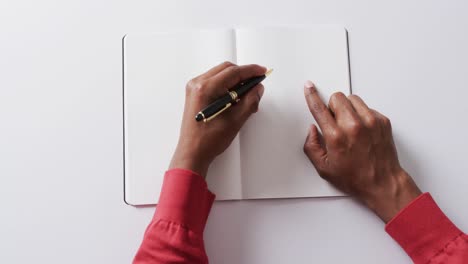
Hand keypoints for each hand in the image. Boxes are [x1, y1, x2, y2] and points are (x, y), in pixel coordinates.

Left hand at [169, 62, 266, 177]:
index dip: (251, 71)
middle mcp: (197, 85)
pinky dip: (226, 86)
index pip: (234, 72)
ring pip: (220, 74)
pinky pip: (214, 81)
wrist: (193, 152)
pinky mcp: (195, 94)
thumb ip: (250, 101)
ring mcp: (194, 88)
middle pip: (226, 69)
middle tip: (256, 85)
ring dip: (235, 81)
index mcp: (206, 89)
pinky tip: (234, 99)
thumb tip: (257, 88)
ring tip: (246, 97)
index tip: (261, 71)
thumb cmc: (208, 140)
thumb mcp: (236, 120)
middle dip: (244, 75)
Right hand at [302, 81, 420, 222]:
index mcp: (336, 137)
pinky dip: (361, 114)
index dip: (312, 96)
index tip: (309, 87)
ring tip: (349, 125)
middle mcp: (354, 126)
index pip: (320, 109)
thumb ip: (311, 147)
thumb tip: (312, 131)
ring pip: (352, 98)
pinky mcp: (382, 121)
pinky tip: (361, 130)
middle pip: (337, 97)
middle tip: (334, 121)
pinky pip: (366, 107)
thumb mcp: (324, 168)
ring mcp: (370, 121)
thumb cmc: (355, 177)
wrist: (383, 182)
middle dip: (332, 106)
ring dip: (347, 108)